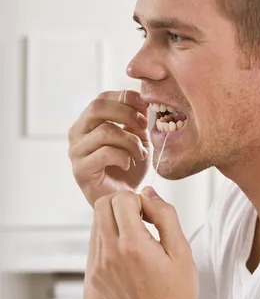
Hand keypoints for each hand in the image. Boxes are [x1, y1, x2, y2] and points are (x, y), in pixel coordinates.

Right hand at [68, 90, 151, 207]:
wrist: (125, 200)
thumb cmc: (130, 169)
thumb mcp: (138, 138)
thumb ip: (137, 118)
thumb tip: (142, 98)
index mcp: (88, 122)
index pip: (102, 97)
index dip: (126, 98)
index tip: (145, 108)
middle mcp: (76, 134)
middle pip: (98, 107)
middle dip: (127, 114)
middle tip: (143, 128)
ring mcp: (75, 152)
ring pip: (105, 131)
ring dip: (130, 141)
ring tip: (140, 154)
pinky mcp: (80, 170)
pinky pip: (105, 153)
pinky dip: (123, 157)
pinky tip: (129, 164)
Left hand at [90, 188, 198, 298]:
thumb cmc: (177, 293)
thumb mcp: (182, 250)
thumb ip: (165, 215)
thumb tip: (148, 193)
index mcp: (132, 245)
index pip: (121, 199)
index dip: (139, 200)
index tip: (152, 216)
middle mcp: (109, 254)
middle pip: (102, 206)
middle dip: (122, 204)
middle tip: (142, 221)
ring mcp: (98, 268)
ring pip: (96, 224)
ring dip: (115, 222)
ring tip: (138, 240)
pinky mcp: (95, 278)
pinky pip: (95, 245)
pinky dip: (110, 239)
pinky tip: (130, 256)